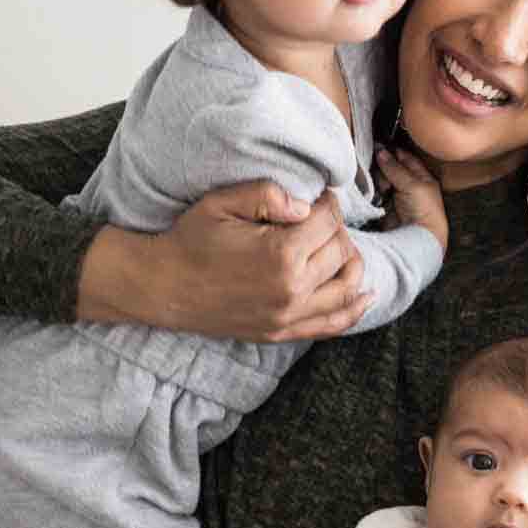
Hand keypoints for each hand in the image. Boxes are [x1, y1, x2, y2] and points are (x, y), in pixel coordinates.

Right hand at [79, 182, 369, 340]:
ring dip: (352, 264)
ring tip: (341, 247)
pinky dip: (354, 310)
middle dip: (337, 229)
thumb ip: (268, 195)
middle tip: (321, 219)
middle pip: (341, 251)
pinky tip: (365, 294)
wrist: (162, 287)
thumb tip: (308, 206)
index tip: (318, 197)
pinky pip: (332, 325)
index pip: (328, 221)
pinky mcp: (281, 332)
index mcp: (280, 254)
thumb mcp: (222, 203)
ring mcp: (288, 316)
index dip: (327, 203)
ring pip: (346, 288)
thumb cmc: (190, 240)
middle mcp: (292, 289)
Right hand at [377, 145, 447, 252]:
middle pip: (388, 167)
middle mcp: (406, 184)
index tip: (378, 148)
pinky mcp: (383, 206)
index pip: (403, 157)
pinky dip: (371, 192)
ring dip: (378, 181)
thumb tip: (381, 152)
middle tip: (385, 177)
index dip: (392, 152)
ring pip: (379, 179)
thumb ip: (395, 168)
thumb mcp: (413, 185)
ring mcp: (394, 195)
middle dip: (382, 169)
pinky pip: (373, 193)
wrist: (418, 237)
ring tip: (383, 190)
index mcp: (420, 176)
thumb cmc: (424, 210)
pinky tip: (374, 195)